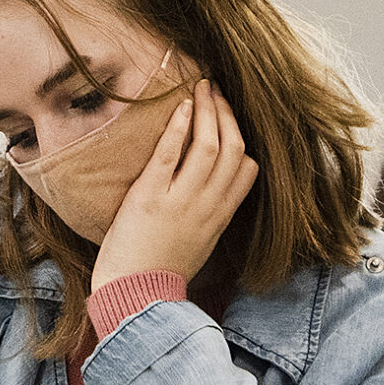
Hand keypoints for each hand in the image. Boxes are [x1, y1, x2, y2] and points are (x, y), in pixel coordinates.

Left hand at [92, 81, 258, 292]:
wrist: (135, 296)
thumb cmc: (160, 273)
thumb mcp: (199, 244)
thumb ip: (209, 216)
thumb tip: (210, 193)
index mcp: (219, 217)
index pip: (248, 170)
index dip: (242, 138)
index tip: (229, 119)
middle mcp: (206, 206)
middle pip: (232, 148)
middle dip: (226, 113)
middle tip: (216, 89)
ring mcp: (180, 201)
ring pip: (207, 146)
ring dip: (208, 110)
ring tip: (201, 88)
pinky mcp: (150, 198)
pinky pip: (169, 155)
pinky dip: (178, 127)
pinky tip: (182, 107)